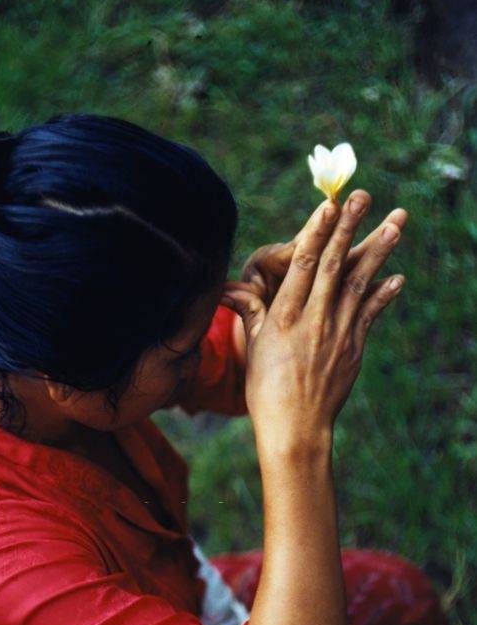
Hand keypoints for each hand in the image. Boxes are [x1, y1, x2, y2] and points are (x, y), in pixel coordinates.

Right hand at [219, 190, 405, 458]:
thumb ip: (250, 311)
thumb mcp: (254, 347)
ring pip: (359, 284)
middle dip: (349, 228)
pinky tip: (397, 276)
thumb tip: (227, 286)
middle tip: (363, 197)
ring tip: (395, 223)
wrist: (295, 427)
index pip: (302, 266)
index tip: (329, 207)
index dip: (317, 233)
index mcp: (284, 317)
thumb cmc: (266, 390)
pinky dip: (384, 294)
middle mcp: (313, 321)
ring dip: (378, 252)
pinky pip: (370, 314)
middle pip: (333, 266)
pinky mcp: (353, 349)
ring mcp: (337, 334)